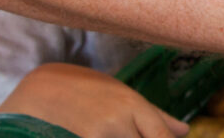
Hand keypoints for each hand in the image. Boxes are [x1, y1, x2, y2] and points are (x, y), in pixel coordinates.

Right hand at [0, 63, 184, 137]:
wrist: (38, 90)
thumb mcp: (122, 95)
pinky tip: (94, 136)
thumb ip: (156, 116)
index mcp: (133, 105)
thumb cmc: (86, 90)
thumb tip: (184, 131)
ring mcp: (97, 135)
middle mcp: (117, 122)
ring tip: (111, 132)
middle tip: (129, 134)